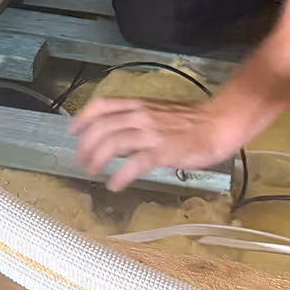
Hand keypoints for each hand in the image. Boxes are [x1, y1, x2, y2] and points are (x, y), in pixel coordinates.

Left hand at [69, 98, 233, 191]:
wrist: (217, 124)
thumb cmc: (189, 120)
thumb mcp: (157, 111)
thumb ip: (135, 118)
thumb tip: (115, 132)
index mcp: (138, 104)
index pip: (102, 104)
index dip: (83, 117)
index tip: (72, 130)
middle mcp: (141, 115)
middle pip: (103, 126)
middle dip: (86, 145)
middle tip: (81, 160)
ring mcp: (151, 132)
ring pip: (114, 142)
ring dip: (98, 159)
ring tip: (91, 172)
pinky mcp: (163, 151)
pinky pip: (136, 163)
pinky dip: (121, 174)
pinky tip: (114, 184)